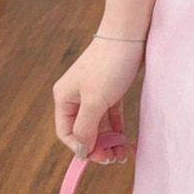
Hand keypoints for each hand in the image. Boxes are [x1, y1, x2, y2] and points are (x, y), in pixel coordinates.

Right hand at [52, 36, 143, 163]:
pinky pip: (111, 116)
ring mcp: (94, 93)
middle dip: (97, 146)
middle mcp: (76, 97)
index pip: (66, 132)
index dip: (81, 147)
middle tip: (115, 158)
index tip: (99, 157)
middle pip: (83, 130)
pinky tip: (126, 140)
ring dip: (109, 141)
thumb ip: (86, 128)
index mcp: (64, 98)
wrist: (129, 36)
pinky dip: (117, 129)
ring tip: (122, 153)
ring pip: (99, 125)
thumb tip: (81, 151)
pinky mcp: (111, 90)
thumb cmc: (109, 66)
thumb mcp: (95, 101)